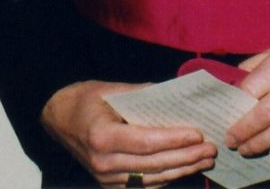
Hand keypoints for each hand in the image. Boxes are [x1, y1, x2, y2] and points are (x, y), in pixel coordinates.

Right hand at [40, 81, 214, 186]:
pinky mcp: (110, 185)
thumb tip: (177, 96)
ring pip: (152, 178)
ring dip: (182, 170)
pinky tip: (185, 170)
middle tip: (211, 149)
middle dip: (186, 157)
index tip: (198, 134)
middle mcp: (103, 162)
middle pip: (153, 164)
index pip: (146, 142)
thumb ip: (144, 94)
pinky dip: (166, 179)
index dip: (174, 140)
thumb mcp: (111, 90)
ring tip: (205, 160)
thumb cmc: (86, 100)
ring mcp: (106, 178)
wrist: (58, 120)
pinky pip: (143, 185)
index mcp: (102, 137)